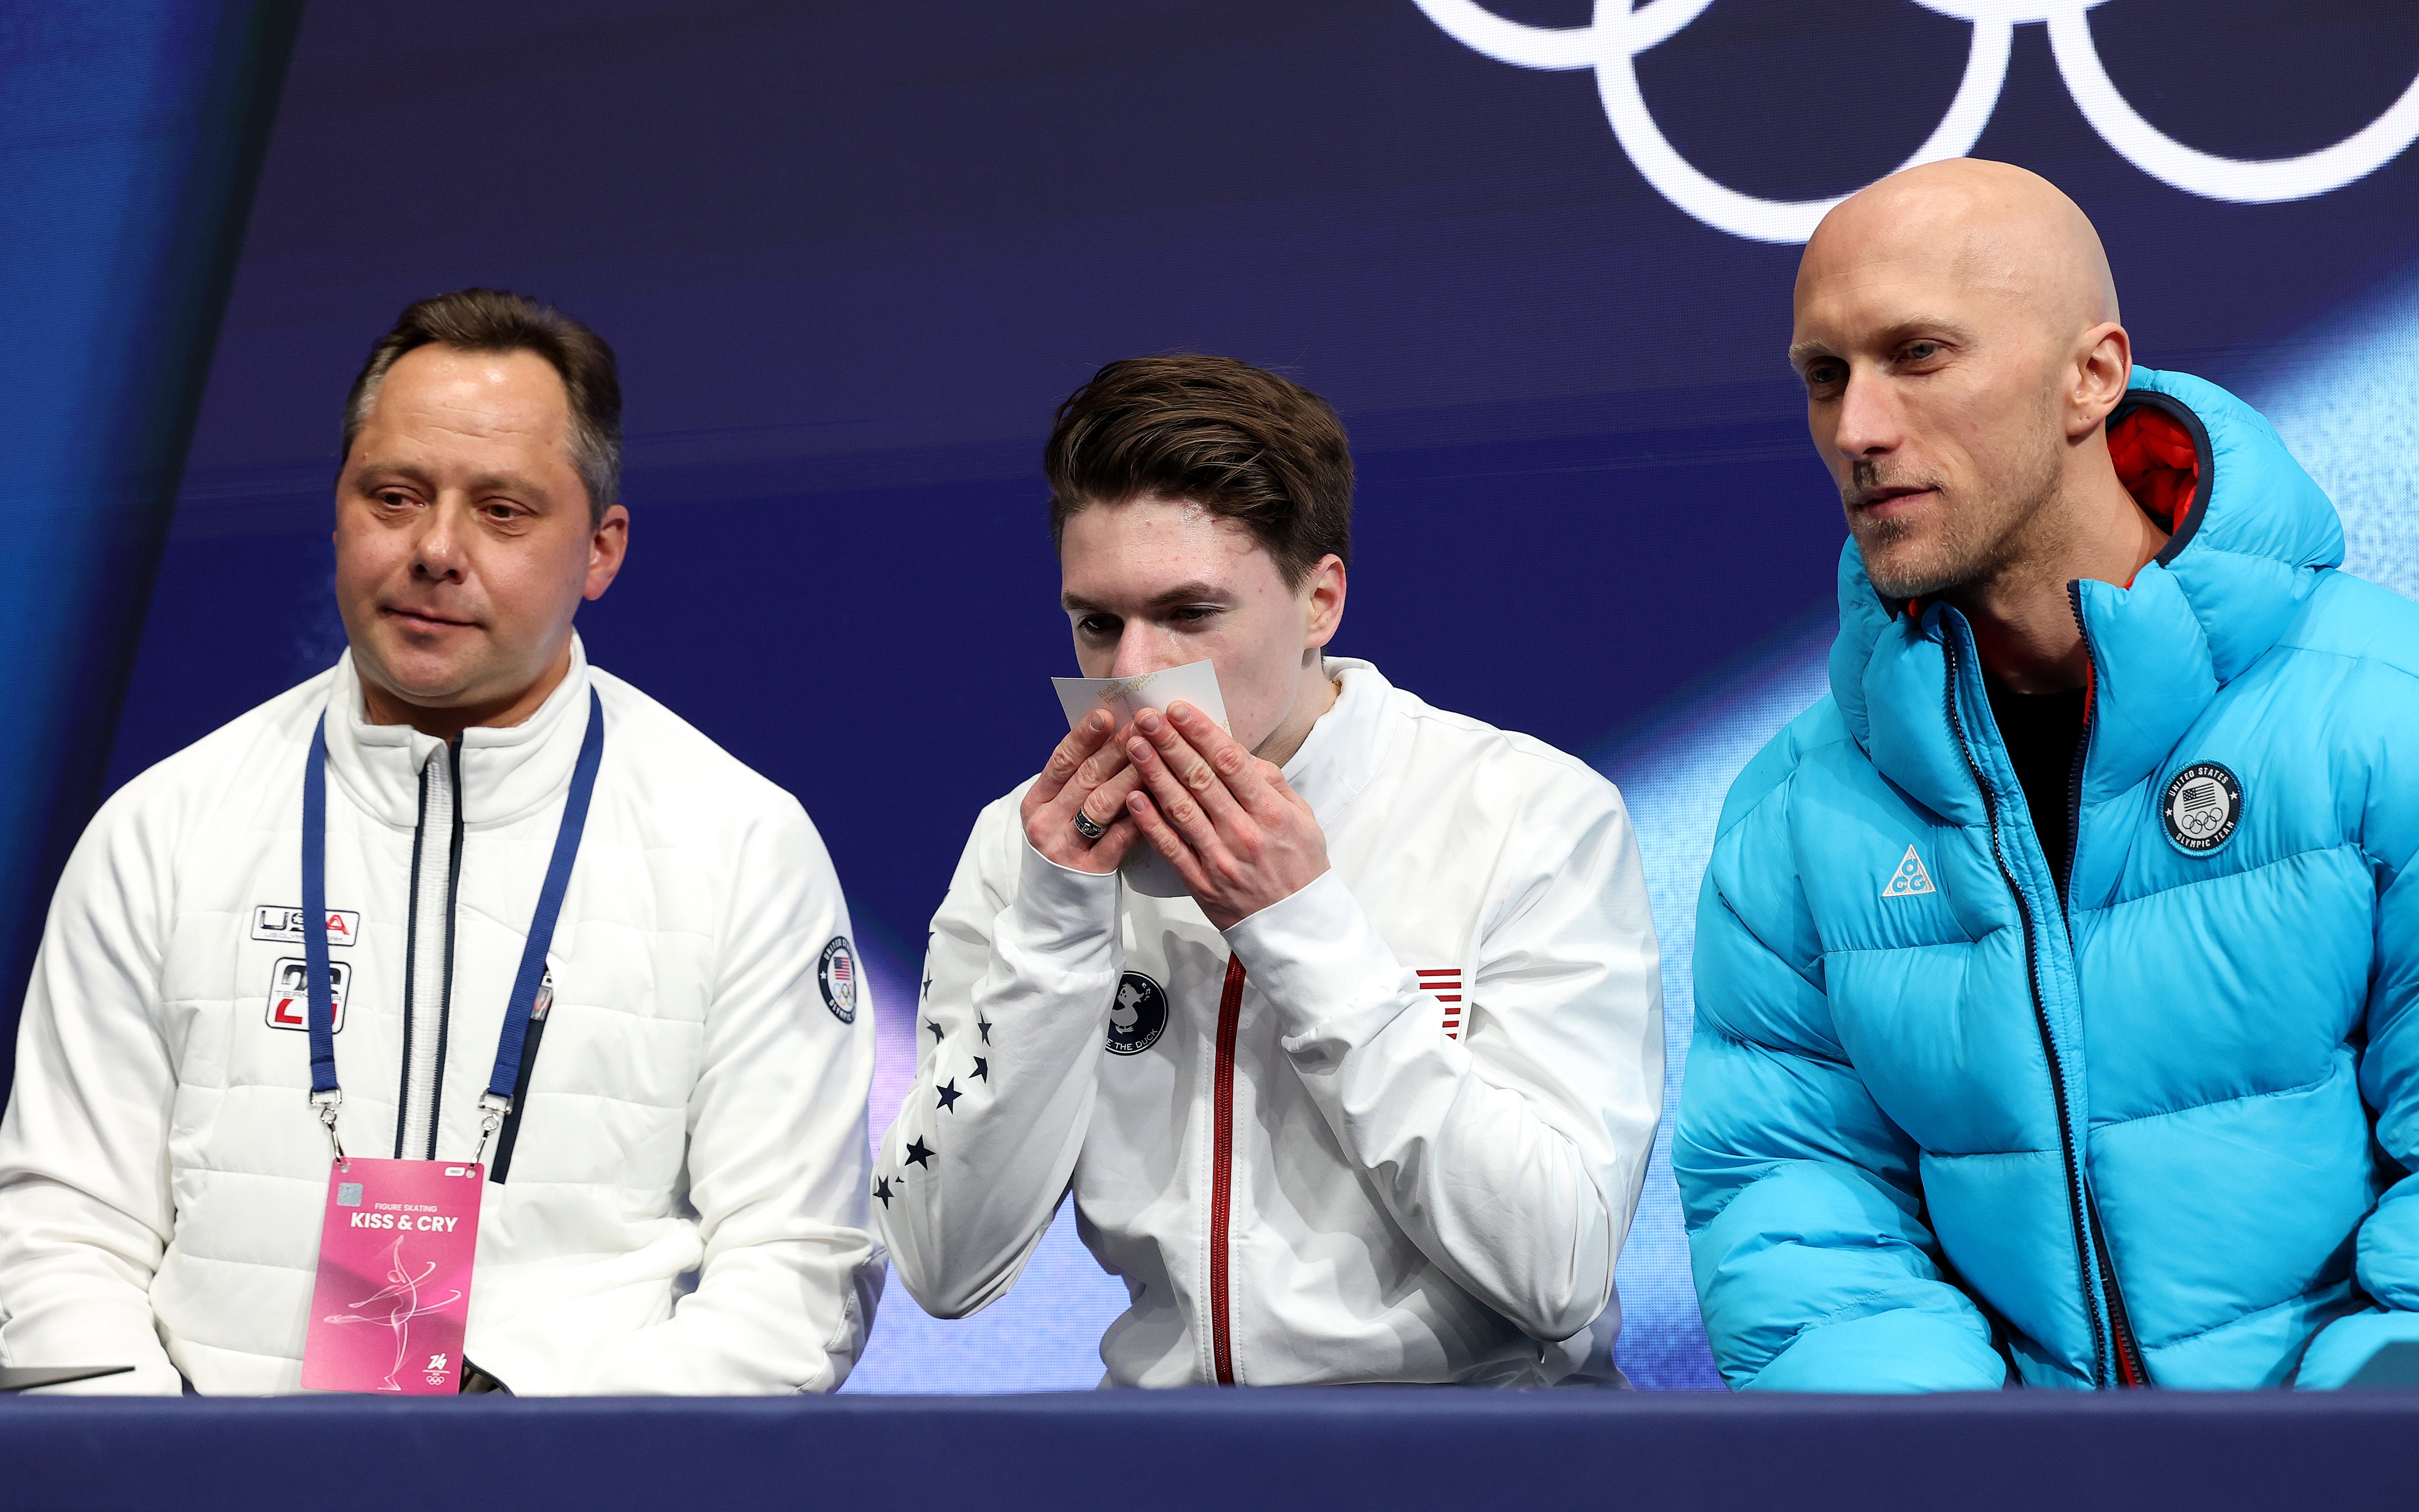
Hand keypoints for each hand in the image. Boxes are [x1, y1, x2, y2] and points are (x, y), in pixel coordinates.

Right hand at [1022, 710, 1148, 873]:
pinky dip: (1140, 816)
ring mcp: (1064, 849)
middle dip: (1117, 748)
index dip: (1083, 735)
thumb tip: (1113, 738)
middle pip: (1085, 778)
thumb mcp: (1058, 817)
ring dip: (1131, 775)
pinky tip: (1159, 799)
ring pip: (1102, 804)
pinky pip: (1119, 838)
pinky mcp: (1089, 872)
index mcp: (1035, 803)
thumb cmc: (1067, 852)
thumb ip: (1078, 784)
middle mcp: (1044, 824)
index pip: (1060, 761)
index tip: (1107, 713)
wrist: (1055, 914)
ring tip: (1156, 753)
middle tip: (1143, 724)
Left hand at [1122, 701, 1328, 929]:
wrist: (1296, 928)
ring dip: (1154, 774)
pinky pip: (1171, 848)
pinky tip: (1133, 797)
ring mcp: (1220, 859)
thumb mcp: (1302, 819)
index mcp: (1271, 814)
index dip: (1202, 733)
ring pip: (1181, 809)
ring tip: (1133, 746)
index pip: (1232, 764)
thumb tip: (1239, 753)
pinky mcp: (1201, 883)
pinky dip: (1150, 822)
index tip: (1178, 709)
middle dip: (1170, 744)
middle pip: (1201, 780)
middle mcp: (1244, 833)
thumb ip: (1273, 784)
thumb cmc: (1300, 866)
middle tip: (1145, 717)